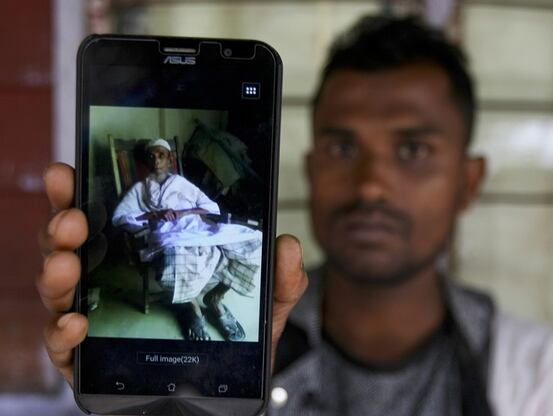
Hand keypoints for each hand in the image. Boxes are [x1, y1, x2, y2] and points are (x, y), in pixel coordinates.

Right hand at [36, 163, 307, 385]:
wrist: (211, 402)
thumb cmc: (226, 347)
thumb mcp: (261, 310)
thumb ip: (279, 280)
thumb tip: (286, 244)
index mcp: (141, 257)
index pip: (105, 217)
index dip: (81, 192)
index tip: (70, 171)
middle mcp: (109, 282)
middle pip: (70, 245)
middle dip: (62, 224)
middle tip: (73, 218)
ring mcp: (94, 319)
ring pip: (57, 289)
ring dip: (55, 272)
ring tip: (67, 263)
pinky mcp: (85, 362)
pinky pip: (60, 343)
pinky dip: (61, 331)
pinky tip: (76, 323)